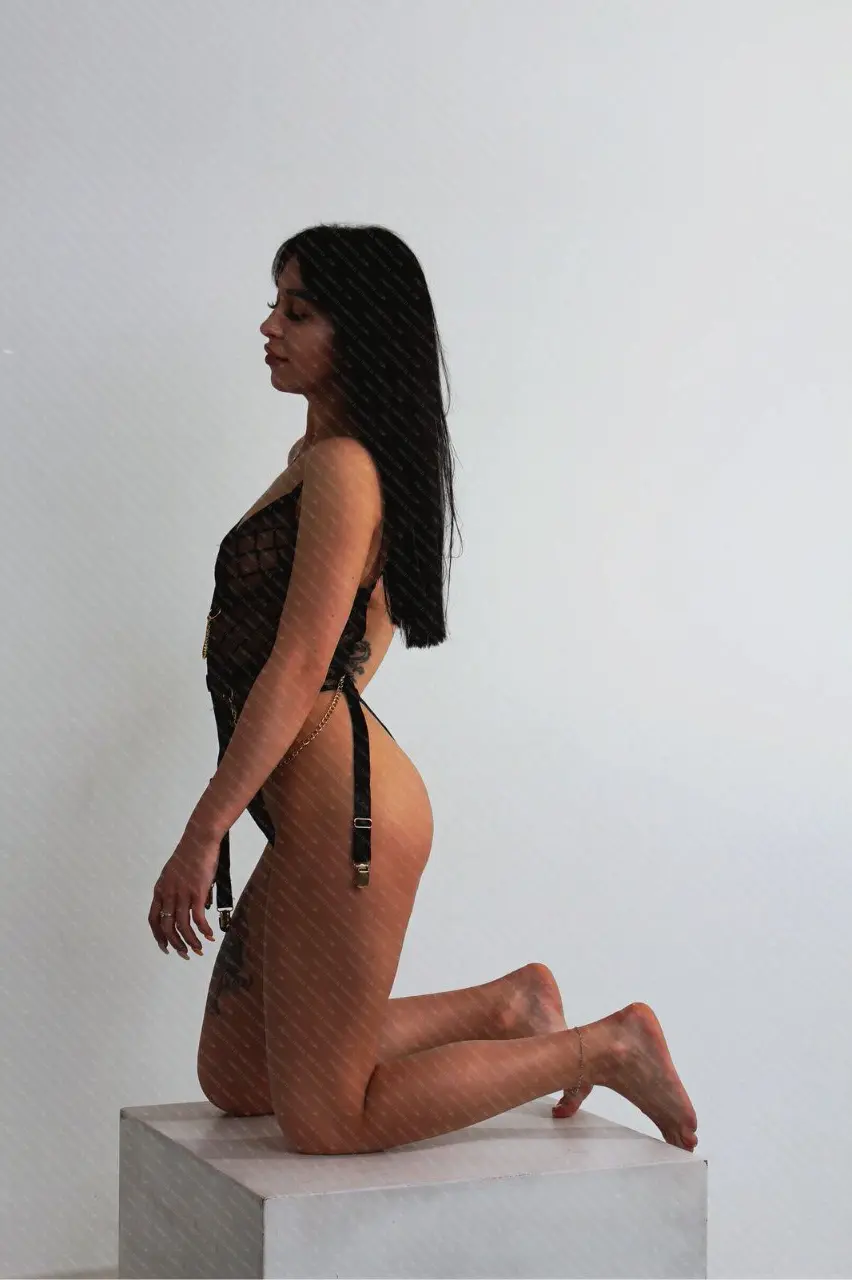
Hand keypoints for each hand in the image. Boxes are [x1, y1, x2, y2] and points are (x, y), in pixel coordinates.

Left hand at [148, 827, 219, 956]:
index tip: (165, 948)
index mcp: (160, 889)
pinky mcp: (197, 892)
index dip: (158, 936)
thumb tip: (197, 907)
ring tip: (199, 949)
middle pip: (167, 927)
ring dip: (190, 941)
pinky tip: (210, 935)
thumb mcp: (176, 873)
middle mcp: (168, 894)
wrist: (200, 839)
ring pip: (182, 926)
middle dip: (175, 944)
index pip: (154, 919)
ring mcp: (182, 893)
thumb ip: (179, 890)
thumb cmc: (191, 853)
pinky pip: (198, 918)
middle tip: (185, 954)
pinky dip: (203, 930)